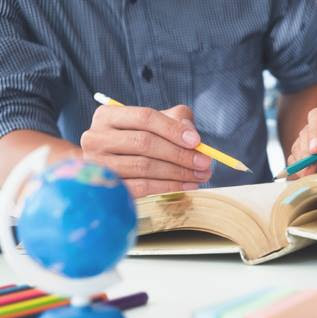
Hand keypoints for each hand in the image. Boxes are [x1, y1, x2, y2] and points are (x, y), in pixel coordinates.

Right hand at [81, 104, 211, 197]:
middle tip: (204, 163)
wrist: (117, 165)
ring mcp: (98, 164)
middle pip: (144, 143)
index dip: (173, 129)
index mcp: (108, 115)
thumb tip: (192, 136)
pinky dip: (168, 187)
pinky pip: (141, 187)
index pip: (145, 117)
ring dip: (178, 172)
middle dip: (180, 154)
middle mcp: (96, 137)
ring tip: (200, 175)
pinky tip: (186, 185)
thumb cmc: (142, 139)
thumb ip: (177, 120)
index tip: (197, 142)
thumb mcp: (159, 122)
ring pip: (144, 166)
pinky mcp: (107, 187)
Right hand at [287, 103, 316, 177]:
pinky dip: (298, 169)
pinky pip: (295, 160)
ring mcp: (314, 140)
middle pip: (305, 133)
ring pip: (298, 147)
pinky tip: (309, 177)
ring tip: (312, 175)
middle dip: (306, 152)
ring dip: (301, 162)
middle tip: (310, 170)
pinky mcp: (307, 156)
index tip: (316, 150)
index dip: (315, 131)